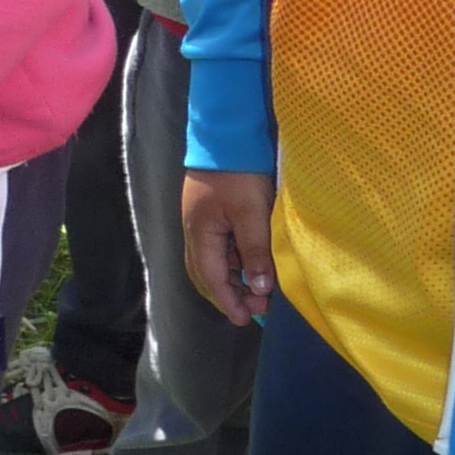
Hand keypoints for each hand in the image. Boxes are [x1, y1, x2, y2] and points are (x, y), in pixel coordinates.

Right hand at [183, 171, 275, 326]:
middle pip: (205, 275)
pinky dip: (234, 263)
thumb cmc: (239, 173)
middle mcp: (195, 232)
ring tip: (259, 288)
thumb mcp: (252, 213)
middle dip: (229, 295)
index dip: (228, 302)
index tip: (245, 320)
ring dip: (232, 279)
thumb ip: (254, 252)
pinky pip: (219, 249)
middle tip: (257, 307)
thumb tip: (259, 288)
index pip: (210, 278)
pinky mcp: (211, 215)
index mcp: (200, 234)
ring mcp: (201, 223)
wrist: (227, 135)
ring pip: (212, 263)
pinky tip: (252, 263)